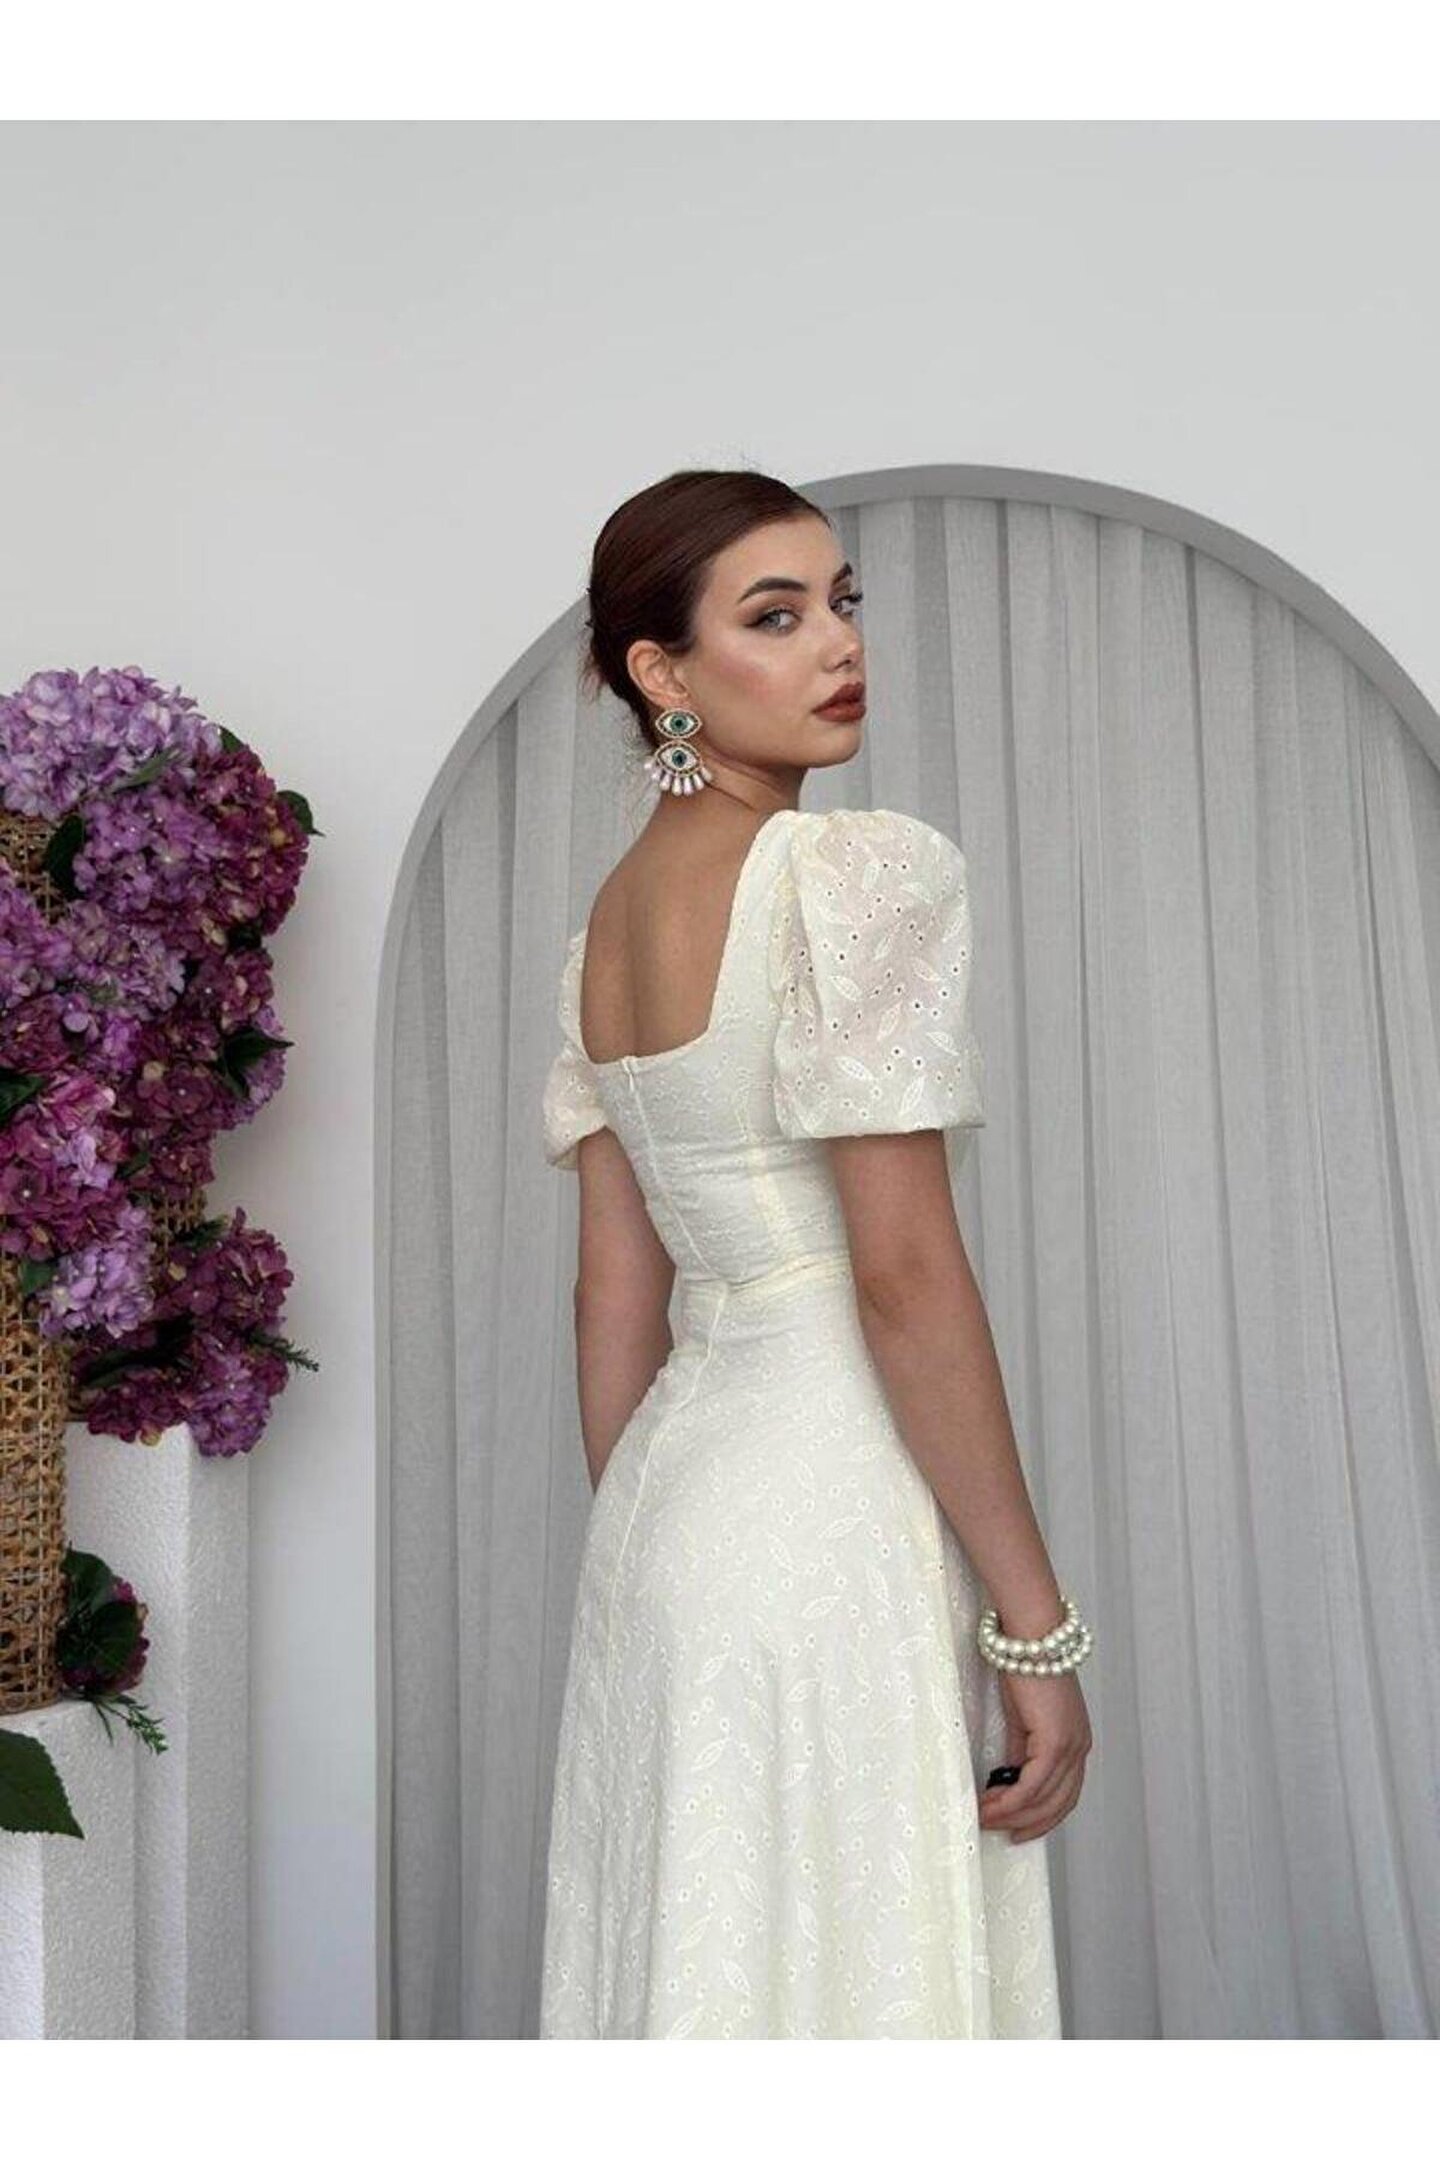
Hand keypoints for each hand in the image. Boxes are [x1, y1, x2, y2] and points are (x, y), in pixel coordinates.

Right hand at [977, 1668, 1091, 1843]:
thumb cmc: (1025, 1665)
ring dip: (1011, 1814)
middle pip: (1057, 1805)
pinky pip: (1032, 1785)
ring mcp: (1071, 1747)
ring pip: (1044, 1799)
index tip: (1016, 1829)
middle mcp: (1080, 1749)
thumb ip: (1021, 1750)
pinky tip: (989, 1803)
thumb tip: (1010, 1779)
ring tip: (983, 1817)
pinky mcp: (1055, 1742)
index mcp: (1077, 1742)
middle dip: (1026, 1824)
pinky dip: (1010, 1801)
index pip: (1065, 1795)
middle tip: (995, 1830)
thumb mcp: (1024, 1717)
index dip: (1041, 1818)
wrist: (1031, 1637)